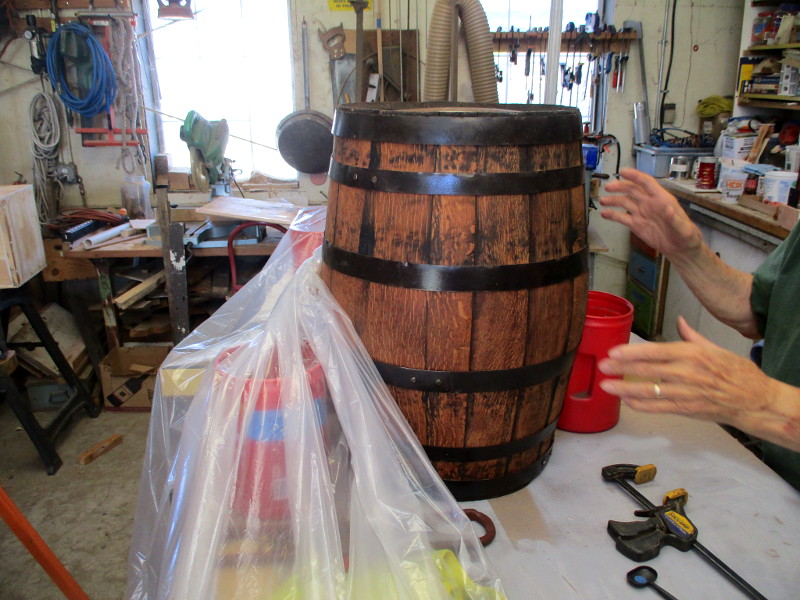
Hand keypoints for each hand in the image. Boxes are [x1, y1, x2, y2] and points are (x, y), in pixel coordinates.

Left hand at [597, 317, 778, 431]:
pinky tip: (626, 400)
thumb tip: (680, 321)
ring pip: (649, 391)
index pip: (656, 351)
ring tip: (606, 385)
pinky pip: (658, 408)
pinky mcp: (686, 409)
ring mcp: (686, 393)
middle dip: (621, 369)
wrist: (755, 400)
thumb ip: (691, 336)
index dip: (632, 353)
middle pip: (648, 370)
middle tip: (602, 367)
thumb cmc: (737, 372)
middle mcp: (687, 372)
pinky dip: (640, 405)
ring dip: (625, 388)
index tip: (614, 352)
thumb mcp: (715, 348)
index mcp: (693, 354)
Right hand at [599, 168, 701, 259]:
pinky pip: (622, 218)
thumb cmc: (686, 237)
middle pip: (632, 190)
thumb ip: (675, 219)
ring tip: (602, 200)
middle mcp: (650, 203)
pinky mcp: (636, 225)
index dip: (635, 176)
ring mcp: (642, 214)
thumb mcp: (684, 229)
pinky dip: (612, 215)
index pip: (647, 183)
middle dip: (620, 187)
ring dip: (613, 200)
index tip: (623, 172)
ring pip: (625, 202)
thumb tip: (668, 209)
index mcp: (662, 199)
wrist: (680, 250)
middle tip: (608, 187)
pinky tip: (604, 214)